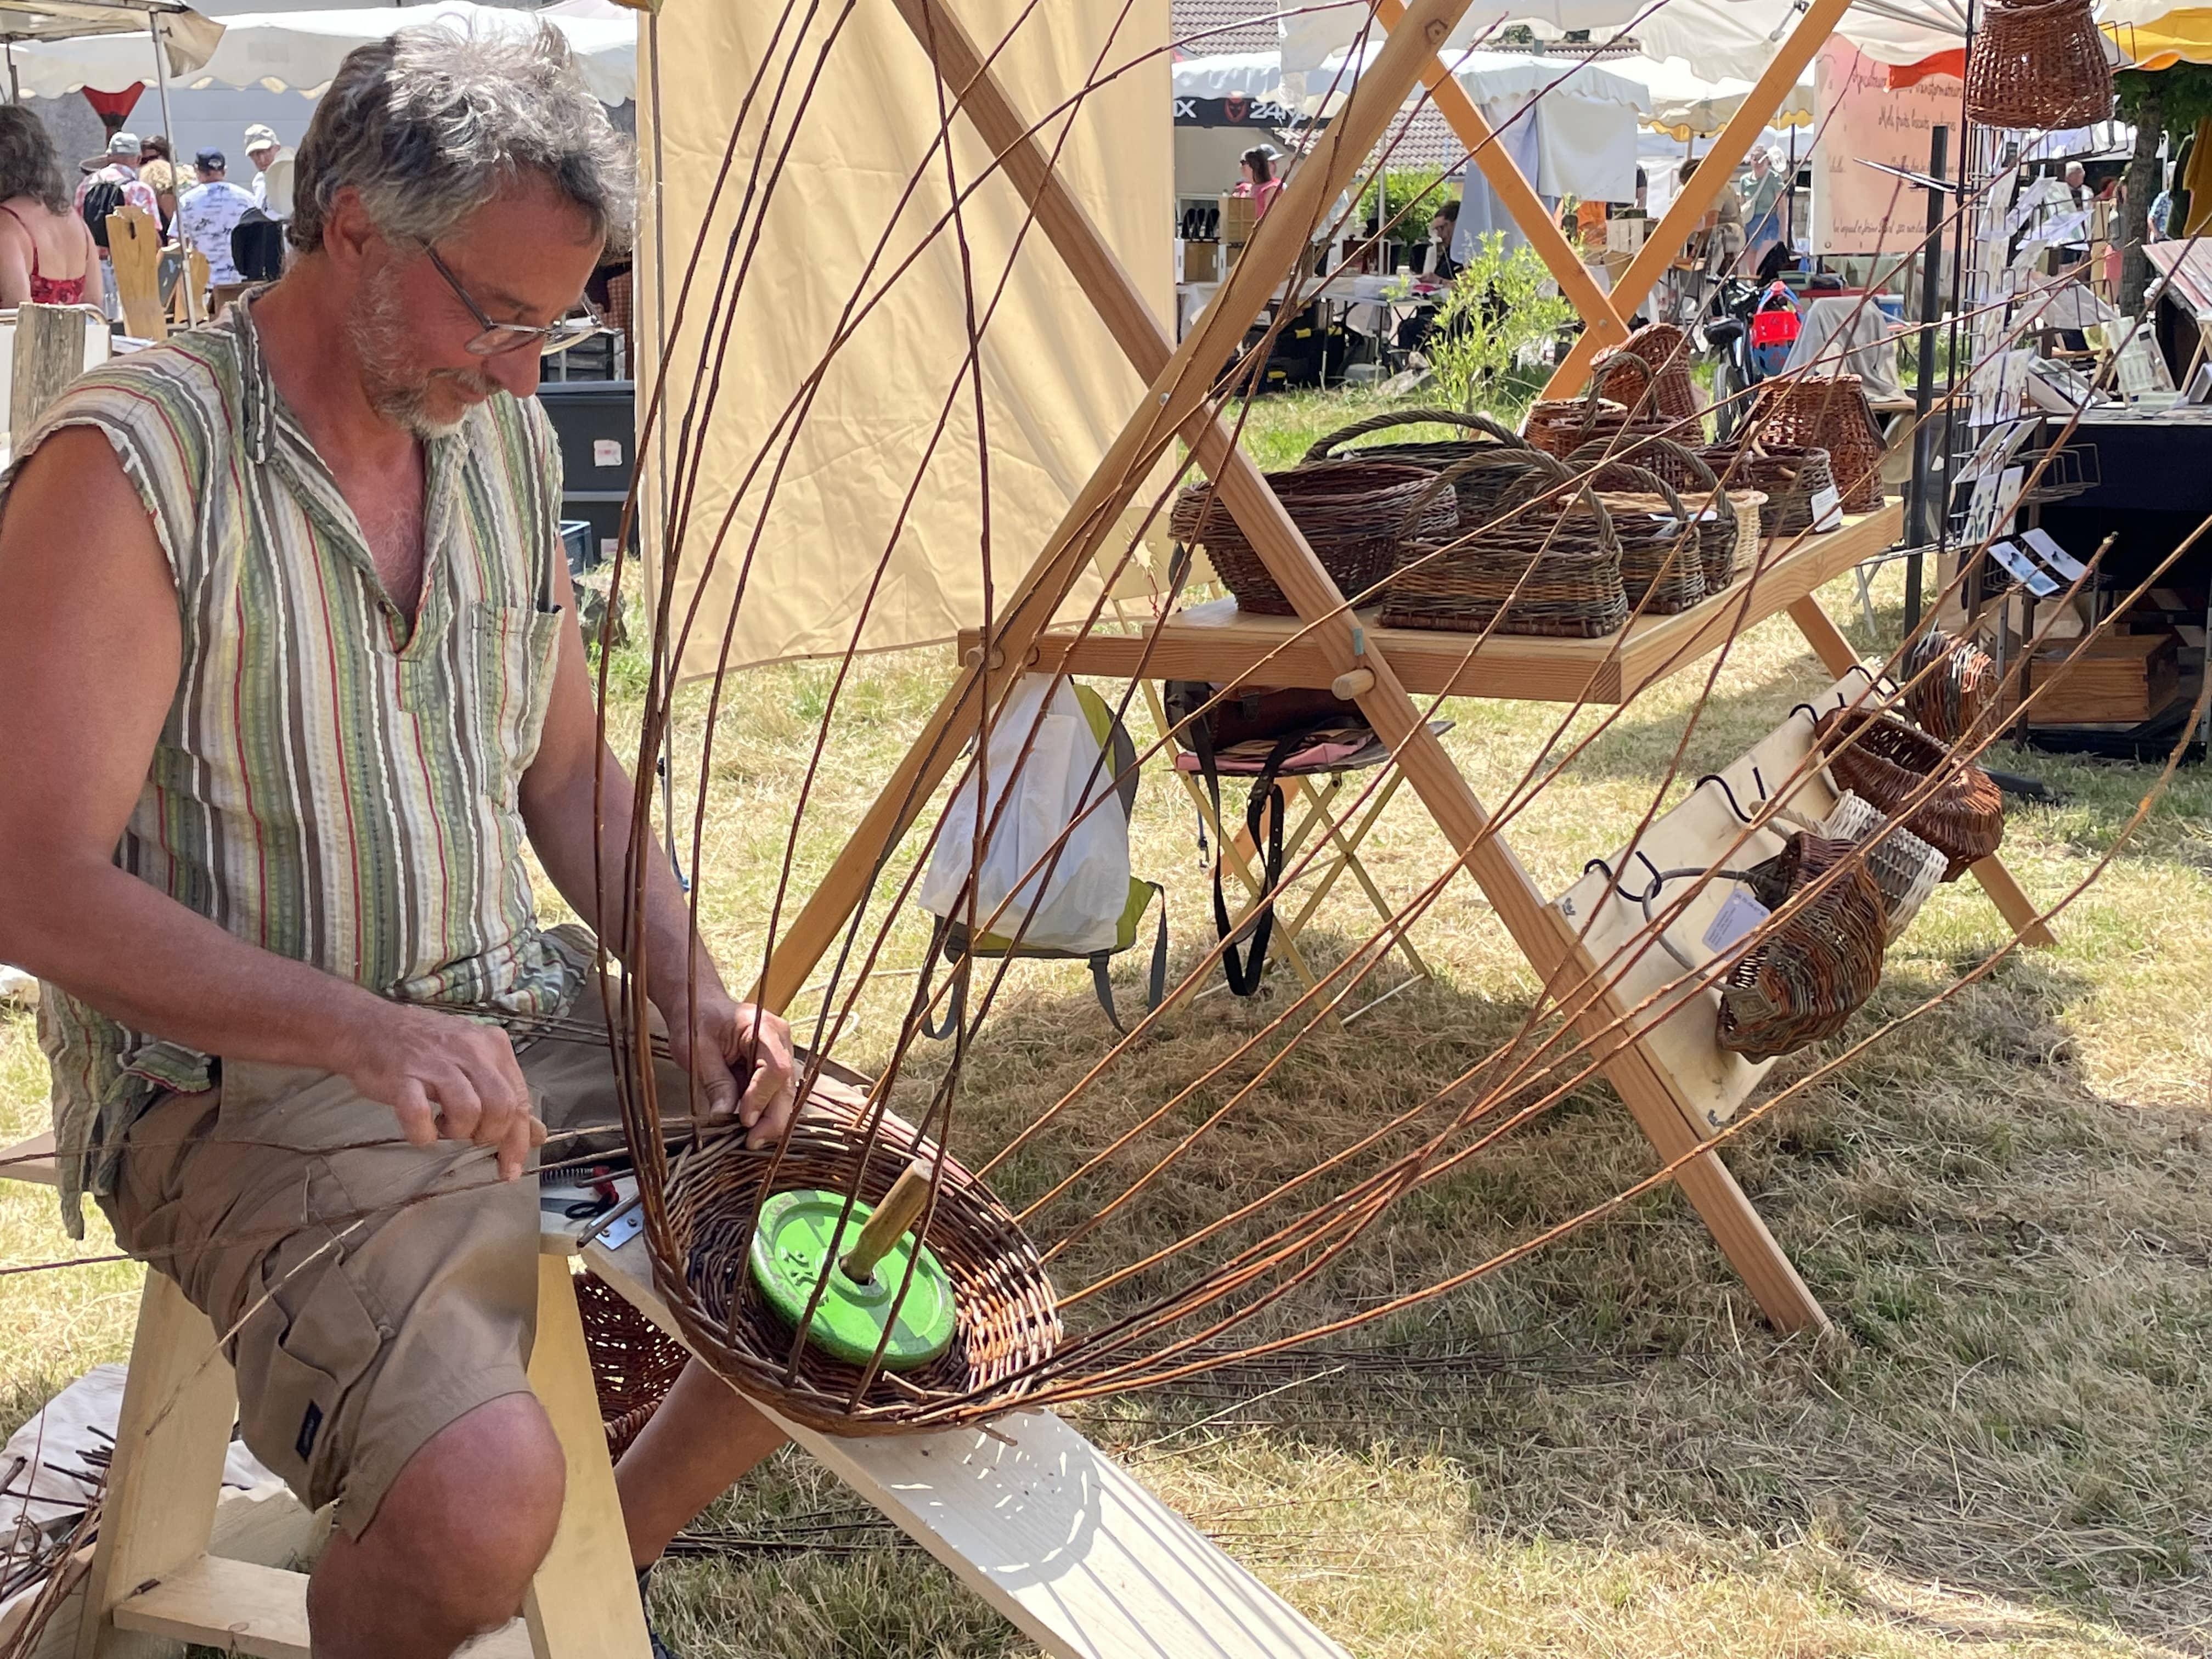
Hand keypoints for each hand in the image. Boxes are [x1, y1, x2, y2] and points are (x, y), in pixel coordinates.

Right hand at [339, 1001, 544, 1180]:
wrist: (370, 1027)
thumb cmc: (426, 1050)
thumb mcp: (474, 1063)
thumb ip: (506, 1095)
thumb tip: (537, 1134)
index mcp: (493, 1047)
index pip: (520, 1100)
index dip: (518, 1140)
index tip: (509, 1168)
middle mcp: (470, 1050)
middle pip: (502, 1107)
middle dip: (489, 1135)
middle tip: (469, 1136)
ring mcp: (436, 1062)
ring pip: (470, 1110)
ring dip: (459, 1131)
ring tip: (445, 1127)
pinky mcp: (403, 1076)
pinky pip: (418, 1113)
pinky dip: (422, 1132)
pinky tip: (422, 1130)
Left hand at [662, 992, 796, 1148]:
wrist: (698, 1005)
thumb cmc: (695, 1020)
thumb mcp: (697, 1049)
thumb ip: (715, 1080)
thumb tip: (724, 1115)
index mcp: (764, 1028)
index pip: (776, 1068)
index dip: (762, 1097)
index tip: (744, 1120)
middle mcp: (781, 1040)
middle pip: (788, 1086)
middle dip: (772, 1118)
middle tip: (751, 1143)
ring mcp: (781, 1053)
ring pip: (786, 1094)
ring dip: (770, 1118)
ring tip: (750, 1139)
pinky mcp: (775, 1066)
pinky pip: (776, 1093)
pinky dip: (765, 1111)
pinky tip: (751, 1126)